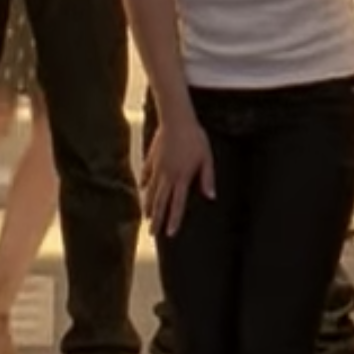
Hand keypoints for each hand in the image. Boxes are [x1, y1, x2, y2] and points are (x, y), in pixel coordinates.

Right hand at [142, 104, 214, 235]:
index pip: (177, 204)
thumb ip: (207, 178)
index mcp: (181, 178)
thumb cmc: (195, 138)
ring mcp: (157, 167)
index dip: (173, 220)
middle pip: (160, 203)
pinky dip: (144, 183)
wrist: (176, 120)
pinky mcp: (151, 158)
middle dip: (156, 219)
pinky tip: (142, 189)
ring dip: (148, 206)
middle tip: (152, 233)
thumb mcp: (206, 158)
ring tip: (146, 217)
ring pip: (151, 191)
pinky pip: (146, 174)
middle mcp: (167, 176)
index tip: (169, 233)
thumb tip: (211, 196)